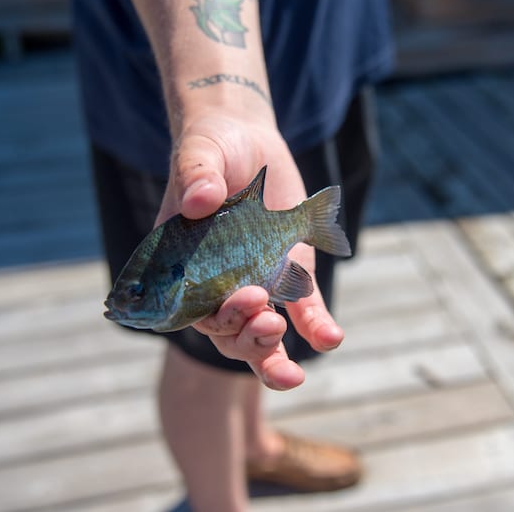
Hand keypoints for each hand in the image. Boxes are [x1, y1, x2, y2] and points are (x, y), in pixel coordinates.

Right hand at [156, 113, 344, 389]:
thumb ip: (195, 174)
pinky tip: (330, 338)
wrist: (246, 140)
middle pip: (226, 333)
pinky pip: (303, 309)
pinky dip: (316, 326)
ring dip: (273, 355)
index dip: (214, 318)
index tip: (243, 299)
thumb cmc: (211, 147)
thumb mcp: (200, 152)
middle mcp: (217, 285)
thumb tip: (199, 200)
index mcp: (183, 267)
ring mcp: (256, 283)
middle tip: (268, 322)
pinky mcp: (290, 275)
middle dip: (246, 338)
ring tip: (292, 372)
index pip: (191, 310)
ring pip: (261, 336)